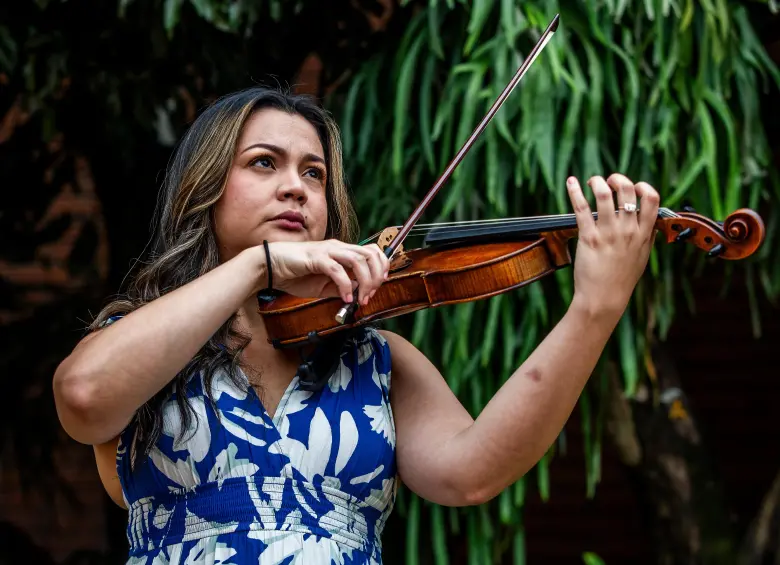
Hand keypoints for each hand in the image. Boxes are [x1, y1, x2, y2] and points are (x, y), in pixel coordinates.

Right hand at [259, 239, 388, 304]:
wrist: (269, 267)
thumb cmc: (295, 275)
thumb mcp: (324, 286)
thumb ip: (341, 287)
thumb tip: (358, 293)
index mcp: (341, 251)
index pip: (371, 251)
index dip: (381, 266)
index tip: (380, 284)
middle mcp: (337, 247)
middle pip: (370, 254)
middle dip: (376, 276)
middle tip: (370, 295)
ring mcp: (327, 251)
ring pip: (357, 260)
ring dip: (364, 281)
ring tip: (360, 299)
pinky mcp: (315, 258)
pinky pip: (337, 270)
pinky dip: (345, 285)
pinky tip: (345, 298)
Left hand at [566, 173, 659, 320]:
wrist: (604, 298)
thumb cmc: (621, 280)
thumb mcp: (642, 258)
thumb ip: (647, 238)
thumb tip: (651, 223)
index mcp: (643, 233)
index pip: (652, 199)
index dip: (643, 186)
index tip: (634, 186)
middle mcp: (628, 230)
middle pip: (627, 191)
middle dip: (618, 179)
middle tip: (609, 180)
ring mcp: (608, 233)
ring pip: (605, 195)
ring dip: (597, 182)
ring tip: (592, 181)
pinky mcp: (589, 237)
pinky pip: (581, 208)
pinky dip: (575, 192)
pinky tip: (571, 183)